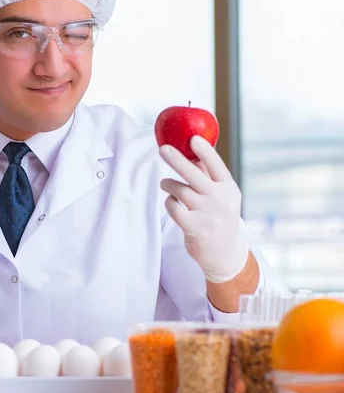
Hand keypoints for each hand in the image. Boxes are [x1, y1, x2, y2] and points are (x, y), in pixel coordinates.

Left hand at [159, 135, 248, 283]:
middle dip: (177, 160)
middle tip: (162, 149)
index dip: (205, 152)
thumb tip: (189, 148)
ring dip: (168, 184)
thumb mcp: (220, 195)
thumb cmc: (217, 216)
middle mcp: (220, 200)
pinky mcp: (195, 227)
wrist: (224, 253)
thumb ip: (207, 175)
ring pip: (180, 190)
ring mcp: (208, 215)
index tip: (193, 139)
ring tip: (166, 184)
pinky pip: (174, 207)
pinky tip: (172, 203)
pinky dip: (169, 202)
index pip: (217, 166)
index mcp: (229, 188)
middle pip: (195, 175)